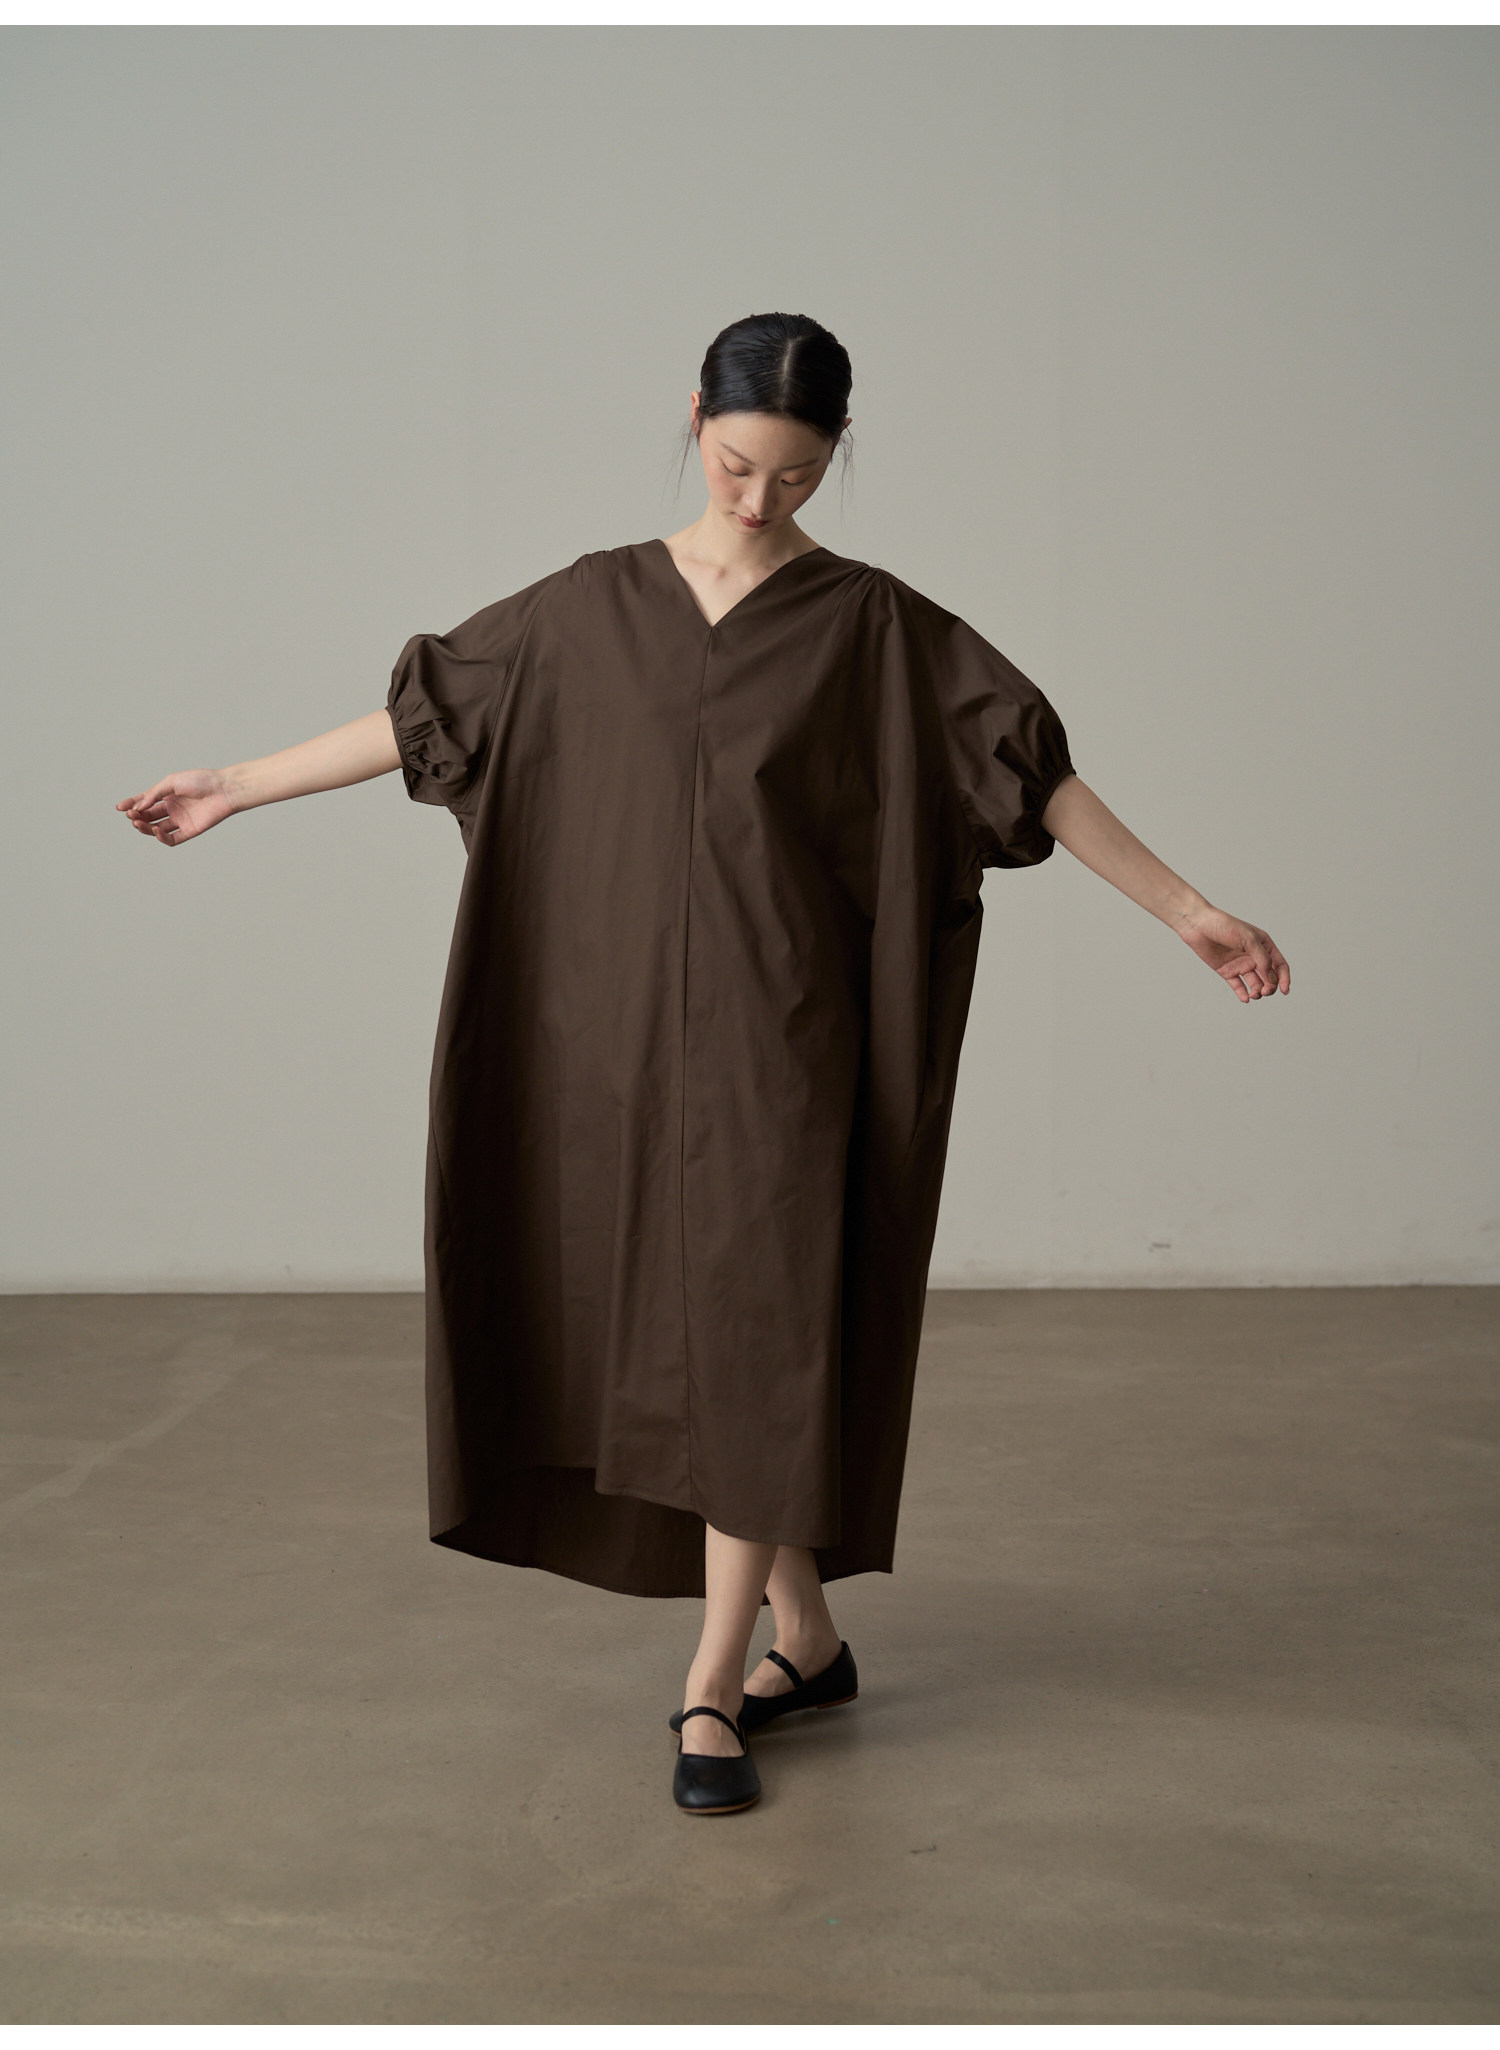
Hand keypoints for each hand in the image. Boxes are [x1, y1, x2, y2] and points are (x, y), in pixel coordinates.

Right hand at [116, 770, 235, 846]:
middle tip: (131, 815)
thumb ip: (154, 794)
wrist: (223, 789)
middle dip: (137, 816)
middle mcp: (173, 808)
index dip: (131, 805)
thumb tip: (138, 806)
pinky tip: (156, 831)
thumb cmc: (200, 781)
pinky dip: (162, 838)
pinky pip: (172, 839)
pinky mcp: (190, 831)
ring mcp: (181, 820)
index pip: (144, 802)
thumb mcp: (171, 782)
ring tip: (138, 822)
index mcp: (167, 795)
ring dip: (145, 827)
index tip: (119, 807)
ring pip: (157, 829)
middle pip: (149, 816)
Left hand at [1174, 904, 1290, 1003]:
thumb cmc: (1224, 925)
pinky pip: (1238, 986)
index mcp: (1263, 945)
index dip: (1284, 978)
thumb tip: (1271, 978)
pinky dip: (1242, 993)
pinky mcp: (1227, 971)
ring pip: (1254, 983)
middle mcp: (1254, 956)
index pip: (1279, 965)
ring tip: (1254, 995)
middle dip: (1269, 987)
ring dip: (1257, 991)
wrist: (1198, 925)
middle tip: (1264, 992)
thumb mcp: (1248, 939)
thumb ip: (1262, 958)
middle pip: (1268, 977)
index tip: (1284, 991)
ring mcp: (1240, 964)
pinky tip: (1245, 998)